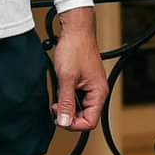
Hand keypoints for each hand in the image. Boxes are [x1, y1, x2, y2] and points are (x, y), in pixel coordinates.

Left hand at [51, 8, 108, 131]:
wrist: (76, 30)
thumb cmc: (75, 49)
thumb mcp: (66, 78)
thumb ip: (65, 102)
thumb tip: (64, 122)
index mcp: (99, 93)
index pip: (89, 122)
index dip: (73, 124)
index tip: (60, 117)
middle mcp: (98, 92)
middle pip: (85, 117)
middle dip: (69, 115)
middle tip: (55, 107)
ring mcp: (91, 87)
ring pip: (80, 108)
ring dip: (67, 106)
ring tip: (57, 97)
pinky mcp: (85, 83)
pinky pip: (77, 98)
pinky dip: (67, 98)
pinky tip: (60, 90)